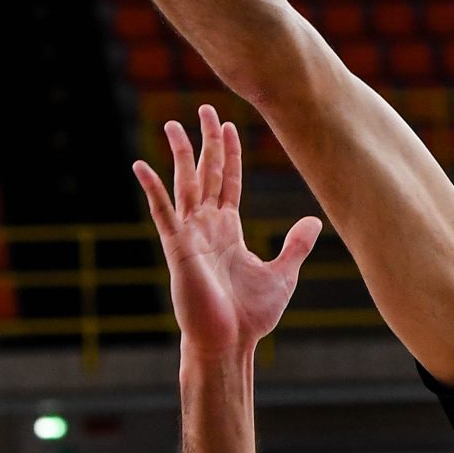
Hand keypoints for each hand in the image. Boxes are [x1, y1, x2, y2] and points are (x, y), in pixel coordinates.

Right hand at [133, 104, 321, 357]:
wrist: (230, 343)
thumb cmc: (251, 316)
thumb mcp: (282, 273)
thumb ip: (295, 246)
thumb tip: (312, 221)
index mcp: (228, 230)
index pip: (229, 181)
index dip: (229, 154)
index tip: (229, 126)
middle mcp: (207, 227)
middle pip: (207, 174)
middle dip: (206, 142)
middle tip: (204, 109)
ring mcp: (190, 235)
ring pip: (185, 185)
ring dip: (179, 155)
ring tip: (171, 124)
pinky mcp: (178, 249)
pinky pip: (163, 213)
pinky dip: (153, 189)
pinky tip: (141, 165)